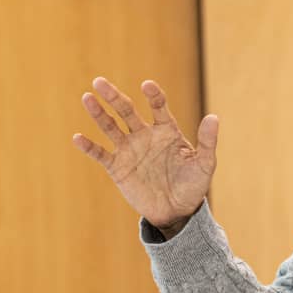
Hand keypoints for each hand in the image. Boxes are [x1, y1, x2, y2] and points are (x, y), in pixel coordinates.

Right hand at [73, 77, 217, 238]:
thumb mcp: (204, 164)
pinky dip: (90, 147)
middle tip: (99, 81)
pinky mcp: (118, 167)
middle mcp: (145, 135)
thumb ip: (207, 141)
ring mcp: (130, 150)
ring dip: (99, 113)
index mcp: (167, 130)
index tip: (147, 85)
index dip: (153, 95)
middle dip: (114, 96)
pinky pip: (101, 154)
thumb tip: (214, 117)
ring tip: (87, 97)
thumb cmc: (193, 185)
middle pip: (127, 111)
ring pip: (111, 127)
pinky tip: (78, 138)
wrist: (176, 210)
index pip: (158, 106)